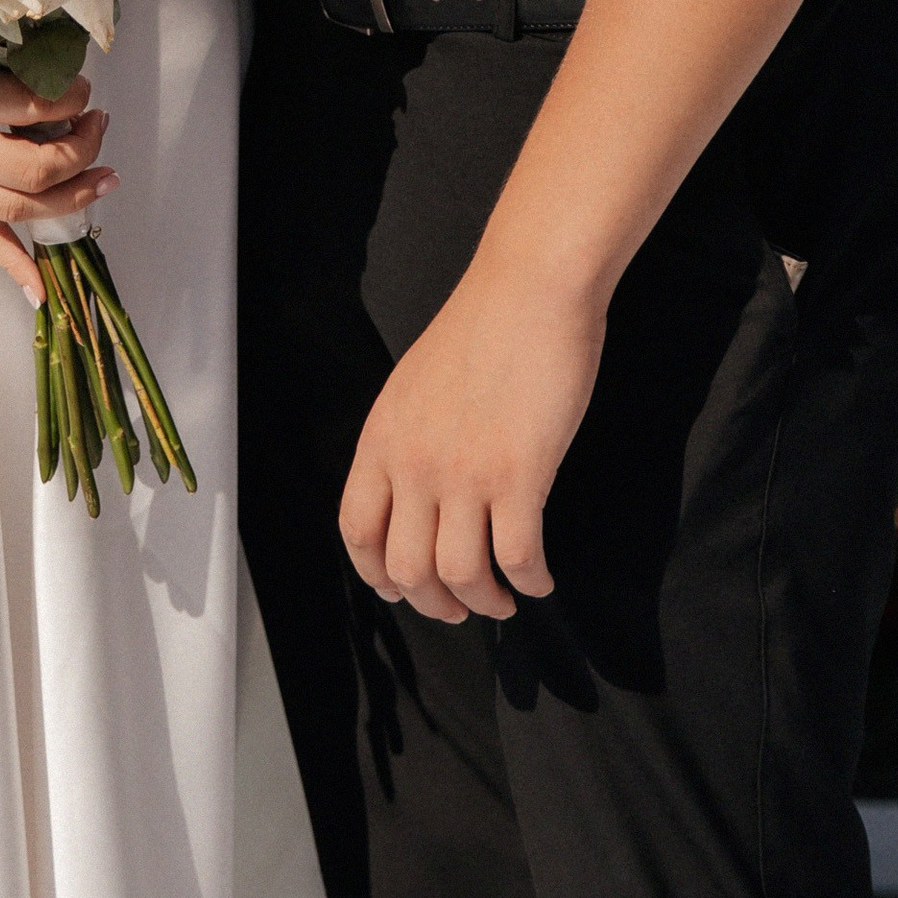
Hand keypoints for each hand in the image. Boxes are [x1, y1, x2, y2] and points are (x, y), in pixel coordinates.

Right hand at [0, 3, 115, 304]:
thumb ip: (7, 55)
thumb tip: (67, 75)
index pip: (37, 108)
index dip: (74, 98)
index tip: (82, 87)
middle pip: (36, 169)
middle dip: (82, 150)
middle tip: (97, 124)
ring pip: (19, 207)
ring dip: (71, 197)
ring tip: (102, 177)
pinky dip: (14, 265)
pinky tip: (42, 290)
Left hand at [339, 266, 605, 622]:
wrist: (529, 289)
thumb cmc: (482, 329)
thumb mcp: (415, 387)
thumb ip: (406, 440)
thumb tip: (415, 494)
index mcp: (382, 439)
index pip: (357, 531)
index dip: (378, 574)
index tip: (402, 589)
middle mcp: (414, 462)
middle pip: (406, 568)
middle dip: (434, 603)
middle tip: (461, 608)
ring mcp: (464, 472)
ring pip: (459, 575)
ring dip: (484, 602)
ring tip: (502, 599)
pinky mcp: (519, 474)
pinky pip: (518, 556)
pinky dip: (530, 581)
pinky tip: (540, 578)